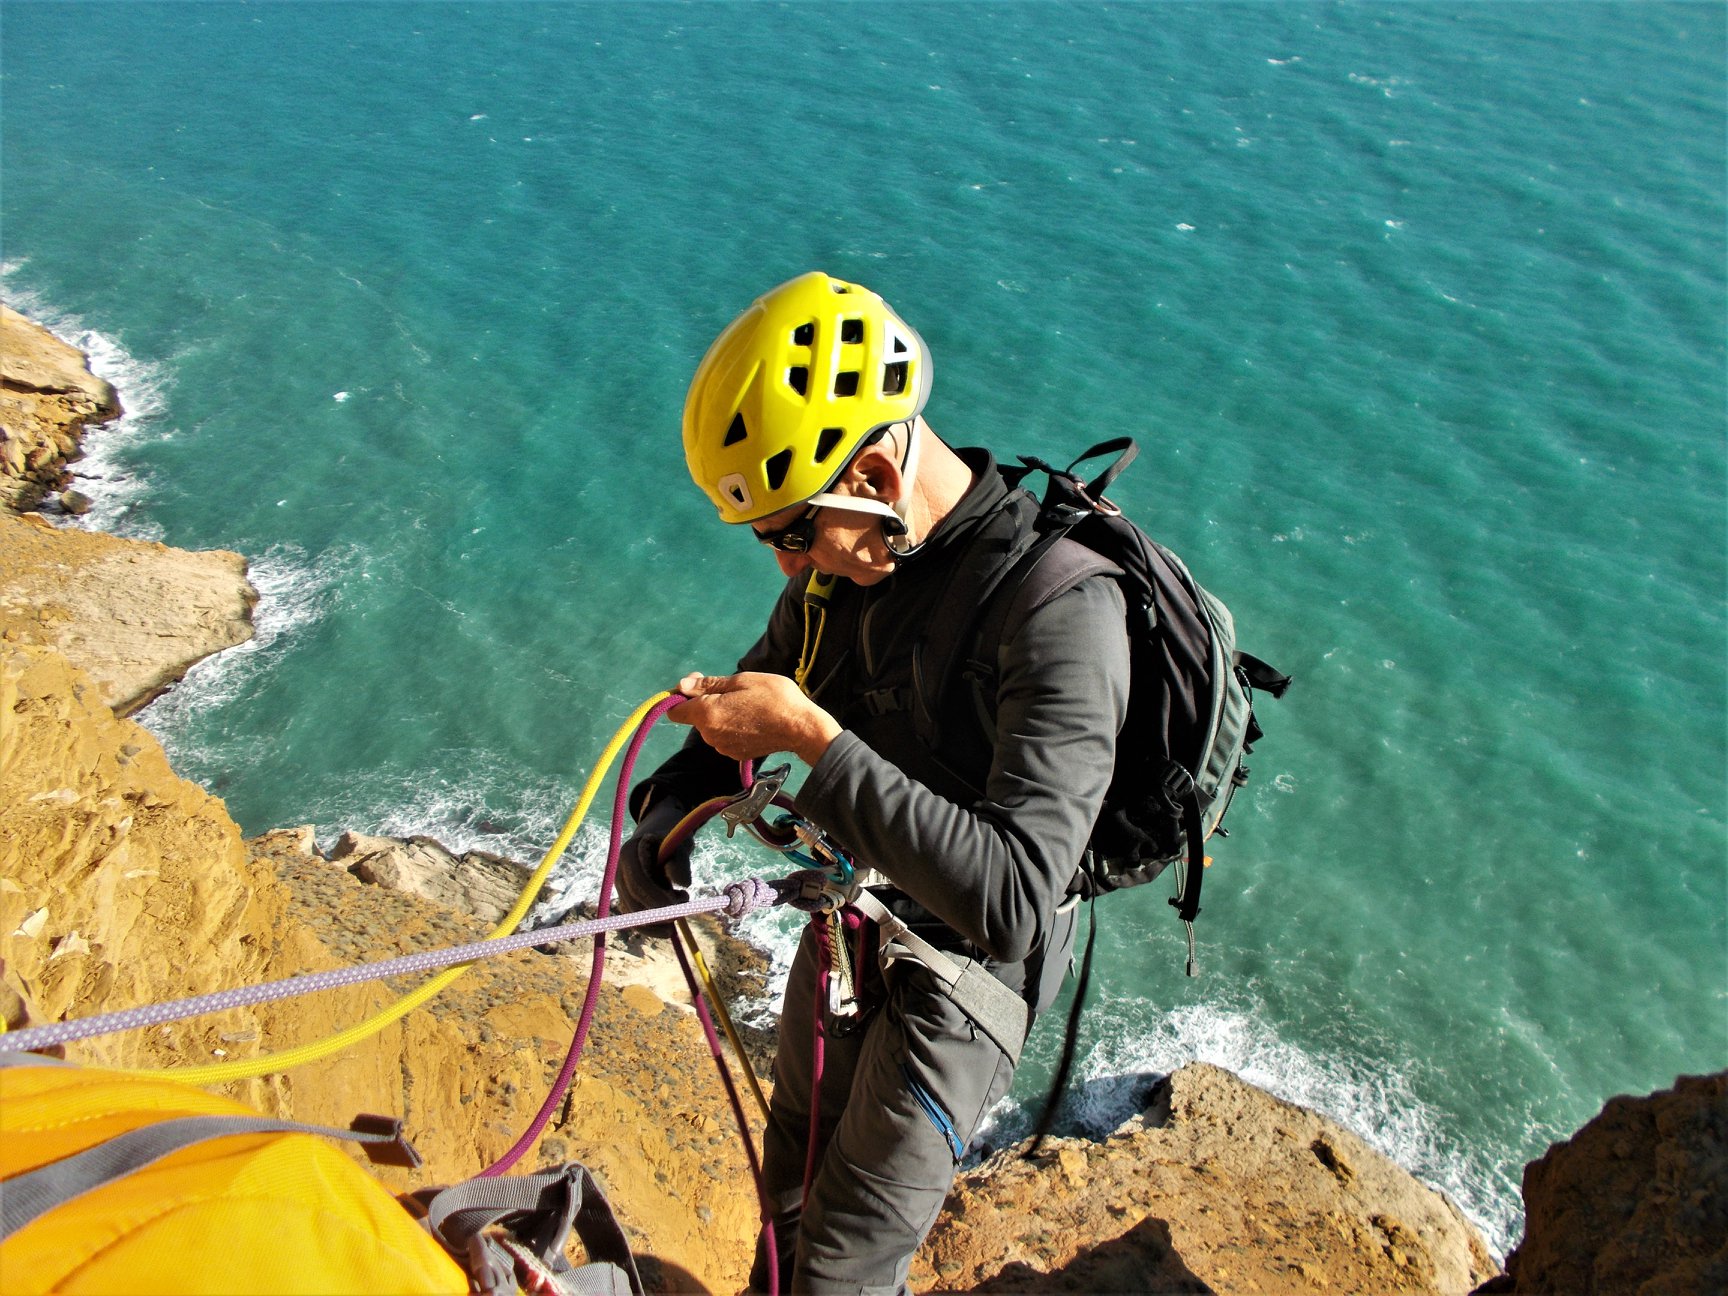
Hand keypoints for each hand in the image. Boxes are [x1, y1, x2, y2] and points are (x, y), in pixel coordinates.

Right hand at [613, 797, 691, 932]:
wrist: (659, 842)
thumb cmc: (671, 841)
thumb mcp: (679, 844)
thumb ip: (681, 861)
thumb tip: (684, 883)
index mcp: (629, 854)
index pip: (637, 880)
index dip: (654, 895)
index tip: (675, 904)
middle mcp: (620, 873)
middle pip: (633, 901)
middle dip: (658, 912)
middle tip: (681, 911)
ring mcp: (622, 889)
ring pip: (634, 916)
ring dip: (659, 920)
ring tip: (681, 906)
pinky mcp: (628, 901)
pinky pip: (636, 921)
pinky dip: (653, 928)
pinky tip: (670, 927)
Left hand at [668, 672, 841, 764]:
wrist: (801, 729)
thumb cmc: (774, 698)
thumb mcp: (742, 681)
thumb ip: (708, 684)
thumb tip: (682, 685)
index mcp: (707, 713)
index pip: (674, 710)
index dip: (680, 696)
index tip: (696, 686)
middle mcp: (710, 734)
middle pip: (695, 717)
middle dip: (705, 702)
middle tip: (731, 689)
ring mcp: (722, 747)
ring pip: (710, 726)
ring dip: (720, 714)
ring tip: (746, 704)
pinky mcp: (735, 754)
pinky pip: (723, 736)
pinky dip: (731, 727)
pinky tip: (751, 719)